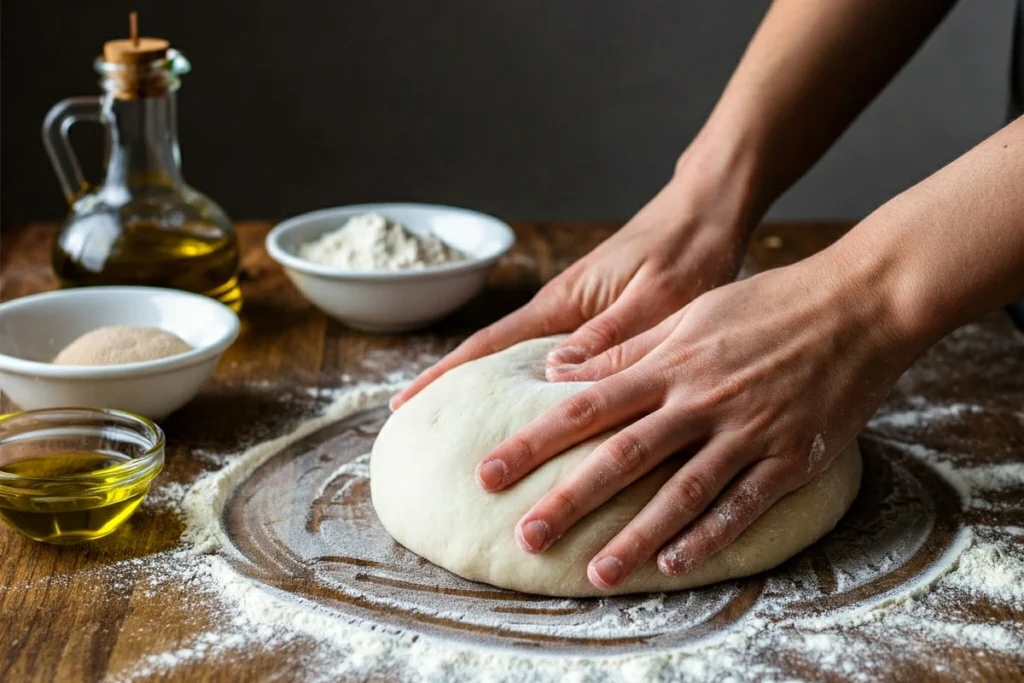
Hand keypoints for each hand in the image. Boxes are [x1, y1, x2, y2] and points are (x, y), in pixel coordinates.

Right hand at [391, 151, 757, 409]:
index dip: (444, 376)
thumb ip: (609, 336)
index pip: (488, 345)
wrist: (706, 213)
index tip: (403, 405)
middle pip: (494, 360)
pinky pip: (561, 368)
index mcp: (564, 304)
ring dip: (496, 397)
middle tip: (424, 437)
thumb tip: (552, 373)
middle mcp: (563, 313)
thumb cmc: (684, 249)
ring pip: (525, 368)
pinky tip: (544, 420)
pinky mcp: (602, 327)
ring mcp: (580, 320)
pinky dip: (541, 394)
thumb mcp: (654, 297)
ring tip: (473, 441)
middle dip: (455, 393)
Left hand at [474, 247, 914, 589]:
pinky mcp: (790, 457)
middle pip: (622, 455)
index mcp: (670, 361)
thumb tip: (561, 370)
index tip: (490, 472)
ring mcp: (747, 430)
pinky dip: (708, 537)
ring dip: (636, 535)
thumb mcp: (690, 312)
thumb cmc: (767, 303)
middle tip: (526, 536)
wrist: (859, 304)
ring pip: (681, 491)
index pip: (586, 406)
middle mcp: (700, 398)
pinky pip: (743, 505)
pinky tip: (673, 564)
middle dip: (570, 498)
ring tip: (596, 573)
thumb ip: (628, 348)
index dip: (533, 442)